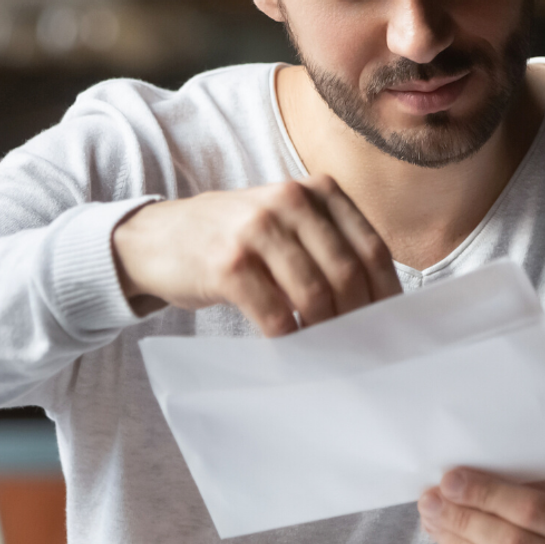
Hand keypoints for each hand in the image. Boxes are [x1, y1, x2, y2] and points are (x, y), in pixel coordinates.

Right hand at [111, 175, 401, 335]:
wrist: (156, 238)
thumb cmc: (233, 240)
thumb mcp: (286, 223)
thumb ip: (330, 247)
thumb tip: (376, 307)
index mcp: (317, 191)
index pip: (372, 249)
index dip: (386, 295)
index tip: (388, 327)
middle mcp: (290, 202)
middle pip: (348, 274)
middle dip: (357, 319)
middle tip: (358, 349)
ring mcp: (257, 229)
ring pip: (315, 295)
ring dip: (324, 332)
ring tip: (326, 350)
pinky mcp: (228, 263)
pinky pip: (274, 313)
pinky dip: (289, 338)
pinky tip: (290, 348)